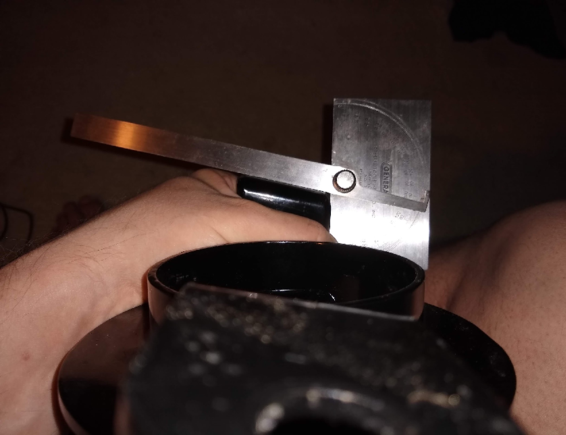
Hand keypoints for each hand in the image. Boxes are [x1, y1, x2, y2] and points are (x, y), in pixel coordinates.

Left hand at [0, 169, 333, 433]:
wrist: (103, 285)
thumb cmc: (147, 234)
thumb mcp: (236, 218)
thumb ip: (287, 227)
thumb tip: (327, 243)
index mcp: (217, 187)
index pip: (275, 198)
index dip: (299, 217)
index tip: (319, 240)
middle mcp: (206, 217)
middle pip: (262, 235)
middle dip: (276, 251)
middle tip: (283, 265)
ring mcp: (195, 251)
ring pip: (246, 266)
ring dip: (255, 276)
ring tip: (254, 279)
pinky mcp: (188, 281)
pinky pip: (229, 288)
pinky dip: (237, 294)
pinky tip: (235, 295)